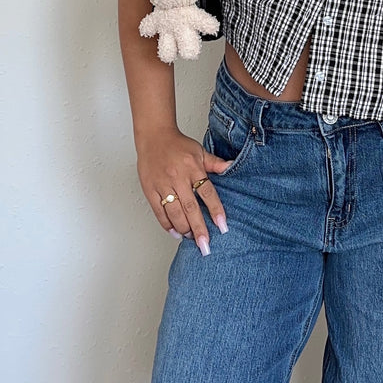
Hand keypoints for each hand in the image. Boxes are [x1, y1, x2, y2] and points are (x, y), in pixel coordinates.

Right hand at [136, 126, 231, 254]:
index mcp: (193, 168)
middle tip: (205, 245)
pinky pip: (159, 211)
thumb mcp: (199, 151)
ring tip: (191, 238)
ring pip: (174, 212)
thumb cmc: (177, 145)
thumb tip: (232, 166)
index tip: (222, 227)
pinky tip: (175, 232)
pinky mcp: (150, 190)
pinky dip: (167, 224)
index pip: (207, 193)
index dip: (215, 210)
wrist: (153, 136)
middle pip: (190, 208)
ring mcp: (162, 185)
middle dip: (198, 229)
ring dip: (183, 228)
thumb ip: (215, 163)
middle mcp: (177, 177)